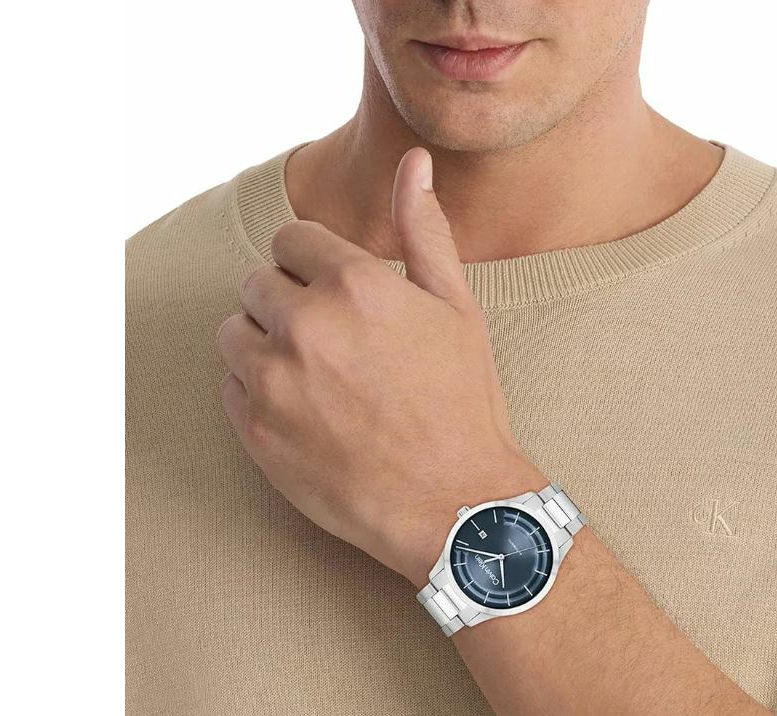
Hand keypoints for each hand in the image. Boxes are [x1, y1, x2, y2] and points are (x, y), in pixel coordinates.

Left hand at [216, 147, 546, 586]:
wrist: (451, 504)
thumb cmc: (461, 403)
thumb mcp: (457, 308)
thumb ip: (424, 230)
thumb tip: (415, 162)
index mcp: (356, 285)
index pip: (290, 239)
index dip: (315, 263)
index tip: (337, 293)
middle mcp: (306, 325)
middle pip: (258, 282)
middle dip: (289, 300)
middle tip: (334, 341)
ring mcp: (273, 380)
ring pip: (234, 332)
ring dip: (266, 342)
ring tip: (316, 375)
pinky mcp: (252, 429)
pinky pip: (229, 384)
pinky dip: (256, 389)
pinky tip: (304, 409)